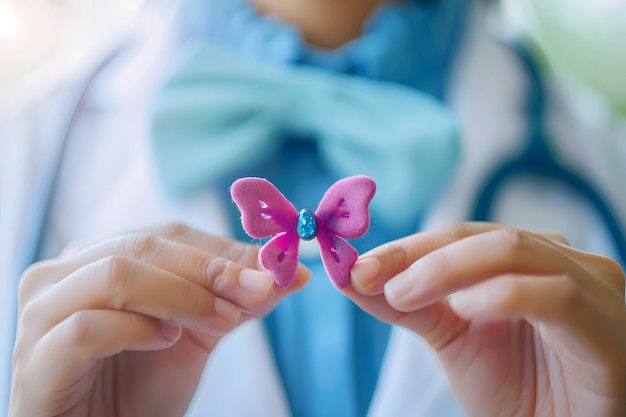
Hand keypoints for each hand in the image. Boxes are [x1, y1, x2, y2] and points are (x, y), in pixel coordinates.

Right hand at [10, 224, 310, 416]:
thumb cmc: (142, 385)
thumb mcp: (199, 332)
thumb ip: (238, 298)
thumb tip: (297, 271)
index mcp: (98, 259)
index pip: (166, 234)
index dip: (221, 249)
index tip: (272, 269)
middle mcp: (62, 276)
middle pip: (142, 246)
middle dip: (209, 268)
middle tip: (257, 291)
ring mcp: (42, 316)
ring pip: (115, 275)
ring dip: (182, 295)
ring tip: (221, 321)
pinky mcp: (36, 363)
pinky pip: (88, 327)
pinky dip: (137, 329)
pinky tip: (167, 341)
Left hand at [345, 223, 625, 416]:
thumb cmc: (519, 389)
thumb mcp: (452, 337)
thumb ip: (407, 304)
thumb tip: (350, 275)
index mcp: (526, 257)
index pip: (459, 234)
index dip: (405, 246)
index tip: (355, 265)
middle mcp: (561, 261)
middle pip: (482, 233)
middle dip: (418, 254)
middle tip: (370, 277)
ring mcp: (591, 287)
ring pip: (515, 249)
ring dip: (446, 269)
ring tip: (403, 295)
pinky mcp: (606, 326)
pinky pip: (554, 295)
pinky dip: (500, 295)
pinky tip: (464, 309)